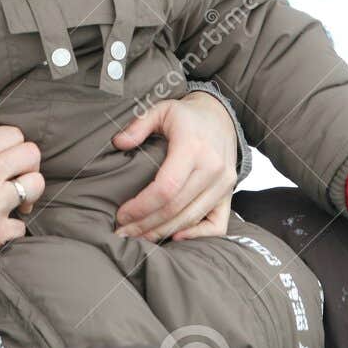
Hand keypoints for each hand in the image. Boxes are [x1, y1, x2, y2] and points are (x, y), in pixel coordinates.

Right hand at [0, 126, 42, 254]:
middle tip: (17, 174)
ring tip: (18, 200)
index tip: (5, 154)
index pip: (11, 133)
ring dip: (29, 193)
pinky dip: (12, 228)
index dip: (12, 142)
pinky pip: (20, 226)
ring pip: (36, 186)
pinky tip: (1, 227)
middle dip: (28, 163)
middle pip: (31, 154)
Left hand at [111, 90, 236, 241]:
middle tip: (123, 232)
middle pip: (176, 208)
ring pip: (191, 218)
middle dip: (146, 224)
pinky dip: (197, 235)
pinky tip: (174, 237)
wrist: (220, 116)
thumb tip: (118, 143)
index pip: (167, 188)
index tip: (122, 214)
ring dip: (163, 232)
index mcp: (193, 147)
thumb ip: (139, 125)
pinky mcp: (229, 193)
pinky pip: (217, 225)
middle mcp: (212, 168)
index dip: (142, 206)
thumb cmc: (187, 116)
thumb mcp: (161, 110)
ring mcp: (224, 183)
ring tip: (139, 236)